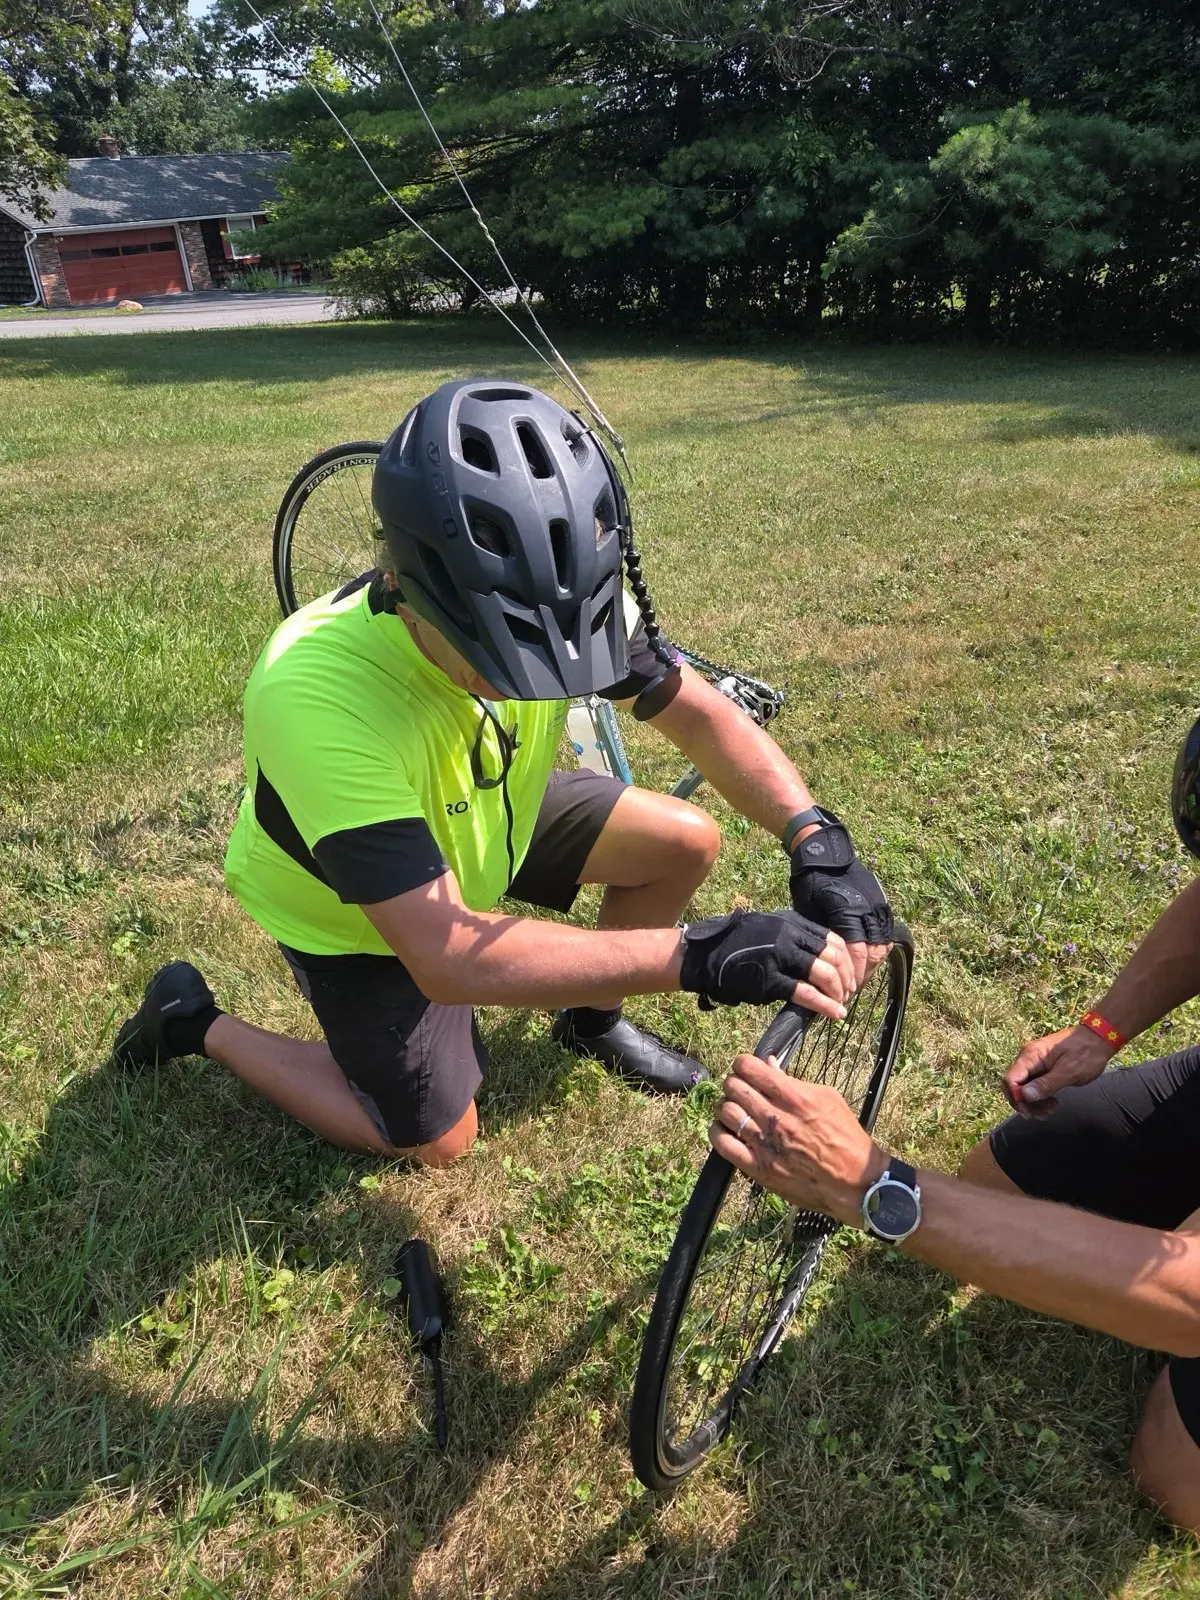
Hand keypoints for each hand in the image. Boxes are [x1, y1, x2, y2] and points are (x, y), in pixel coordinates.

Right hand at [678, 909, 854, 1018]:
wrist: (704, 955)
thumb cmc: (736, 944)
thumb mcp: (768, 928)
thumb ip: (793, 937)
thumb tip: (820, 957)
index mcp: (791, 922)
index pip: (832, 939)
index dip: (847, 960)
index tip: (849, 975)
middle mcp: (789, 936)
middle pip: (833, 957)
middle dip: (846, 978)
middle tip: (848, 993)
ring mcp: (779, 957)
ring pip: (823, 974)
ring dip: (838, 992)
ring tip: (840, 1004)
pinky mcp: (770, 980)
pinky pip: (805, 993)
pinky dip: (824, 1005)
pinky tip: (834, 1013)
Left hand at [709, 1053, 885, 1225]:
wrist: (854, 1182)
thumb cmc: (846, 1137)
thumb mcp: (828, 1098)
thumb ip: (795, 1081)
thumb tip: (770, 1065)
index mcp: (796, 1098)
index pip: (751, 1068)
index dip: (742, 1063)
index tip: (745, 1068)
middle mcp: (777, 1119)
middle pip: (734, 1087)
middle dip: (733, 1082)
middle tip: (739, 1088)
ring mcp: (766, 1145)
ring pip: (726, 1112)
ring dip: (726, 1106)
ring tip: (735, 1109)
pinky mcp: (759, 1169)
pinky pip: (723, 1145)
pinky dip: (718, 1132)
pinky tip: (726, 1129)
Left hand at [789, 827, 892, 985]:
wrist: (825, 854)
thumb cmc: (810, 883)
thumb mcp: (809, 912)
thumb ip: (821, 939)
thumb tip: (822, 969)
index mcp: (851, 913)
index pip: (857, 955)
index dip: (850, 977)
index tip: (841, 992)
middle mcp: (871, 912)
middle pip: (873, 955)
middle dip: (861, 976)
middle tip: (848, 991)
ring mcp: (880, 908)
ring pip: (882, 947)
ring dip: (870, 965)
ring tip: (856, 979)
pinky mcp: (882, 905)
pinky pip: (884, 935)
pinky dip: (875, 951)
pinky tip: (864, 961)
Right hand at [1003, 1026, 1115, 1117]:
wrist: (1099, 1038)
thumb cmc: (1086, 1053)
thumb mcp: (1069, 1071)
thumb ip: (1047, 1084)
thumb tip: (1026, 1096)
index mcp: (1031, 1056)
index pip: (1011, 1079)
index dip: (1016, 1098)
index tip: (1030, 1112)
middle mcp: (1028, 1058)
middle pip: (1015, 1085)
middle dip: (1026, 1103)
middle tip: (1043, 1115)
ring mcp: (1035, 1062)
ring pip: (1024, 1087)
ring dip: (1034, 1102)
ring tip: (1052, 1109)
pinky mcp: (1042, 1067)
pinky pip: (1034, 1084)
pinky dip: (1040, 1096)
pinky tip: (1052, 1103)